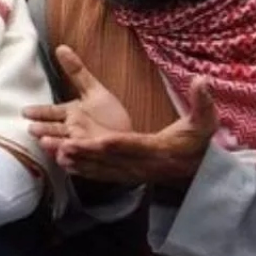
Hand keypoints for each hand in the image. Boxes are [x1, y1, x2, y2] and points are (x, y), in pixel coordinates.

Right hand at [24, 45, 132, 156]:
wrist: (128, 140)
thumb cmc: (108, 116)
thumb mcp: (94, 91)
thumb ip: (77, 71)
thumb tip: (61, 47)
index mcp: (70, 114)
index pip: (50, 112)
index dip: (38, 112)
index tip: (24, 112)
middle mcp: (70, 131)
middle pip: (53, 130)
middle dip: (43, 130)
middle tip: (32, 129)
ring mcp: (78, 146)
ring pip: (62, 145)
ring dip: (54, 144)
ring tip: (46, 143)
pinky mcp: (87, 160)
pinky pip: (77, 161)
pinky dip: (70, 160)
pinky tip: (64, 158)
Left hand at [51, 77, 218, 184]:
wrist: (197, 168)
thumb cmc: (198, 141)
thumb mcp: (205, 120)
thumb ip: (203, 101)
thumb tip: (202, 79)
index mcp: (158, 149)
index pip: (132, 146)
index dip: (112, 144)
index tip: (93, 140)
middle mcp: (141, 164)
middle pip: (107, 159)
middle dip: (82, 152)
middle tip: (57, 143)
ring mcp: (132, 173)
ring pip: (99, 168)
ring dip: (75, 160)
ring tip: (50, 151)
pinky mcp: (126, 176)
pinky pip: (100, 174)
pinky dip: (82, 170)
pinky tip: (63, 164)